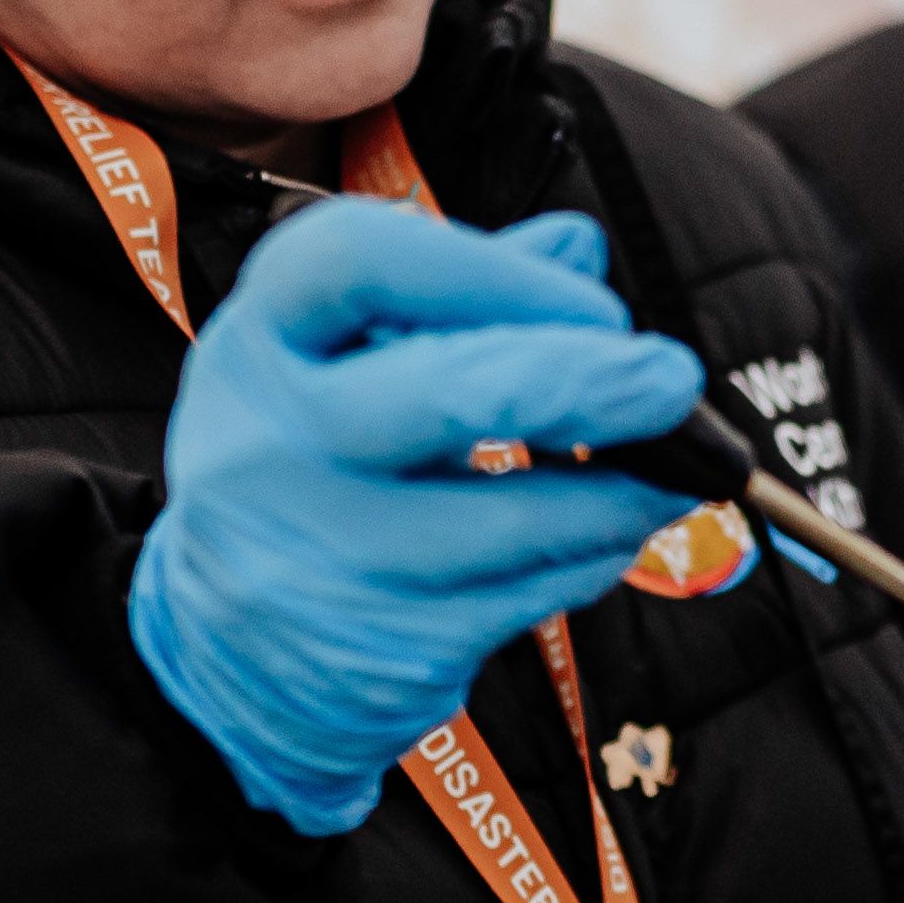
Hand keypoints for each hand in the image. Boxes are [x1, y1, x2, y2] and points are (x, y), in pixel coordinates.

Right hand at [128, 198, 711, 834]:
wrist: (230, 657)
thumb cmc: (313, 471)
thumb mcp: (350, 365)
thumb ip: (458, 299)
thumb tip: (578, 245)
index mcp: (257, 342)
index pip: (363, 261)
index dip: (495, 270)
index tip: (592, 298)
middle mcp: (269, 446)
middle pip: (450, 392)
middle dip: (587, 382)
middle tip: (673, 380)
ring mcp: (320, 558)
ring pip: (513, 519)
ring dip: (618, 494)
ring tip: (665, 473)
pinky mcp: (380, 651)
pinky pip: (526, 598)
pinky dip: (588, 560)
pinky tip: (604, 537)